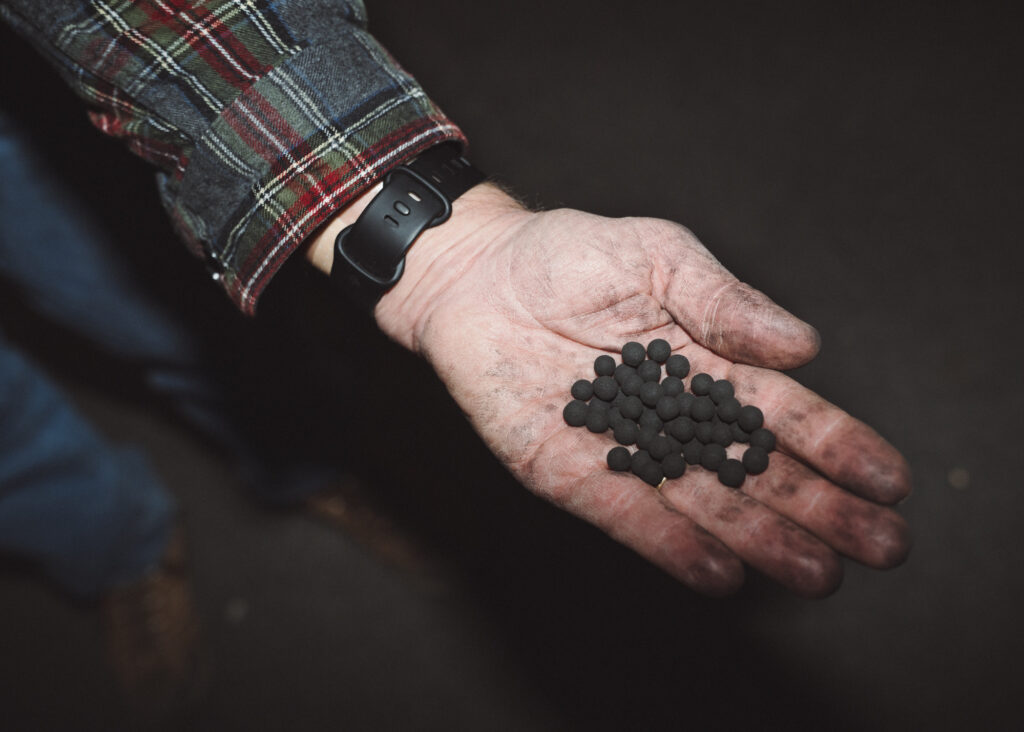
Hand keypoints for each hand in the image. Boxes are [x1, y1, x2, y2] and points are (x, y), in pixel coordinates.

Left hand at [369, 184, 911, 596]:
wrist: (478, 275)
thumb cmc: (570, 255)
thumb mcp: (660, 258)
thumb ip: (726, 303)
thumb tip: (804, 345)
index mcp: (707, 364)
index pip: (783, 412)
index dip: (836, 445)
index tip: (888, 478)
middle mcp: (674, 416)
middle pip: (754, 470)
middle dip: (818, 508)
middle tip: (880, 547)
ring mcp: (625, 448)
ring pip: (701, 502)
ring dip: (759, 539)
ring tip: (816, 572)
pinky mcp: (571, 471)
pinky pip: (626, 514)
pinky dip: (671, 545)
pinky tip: (720, 572)